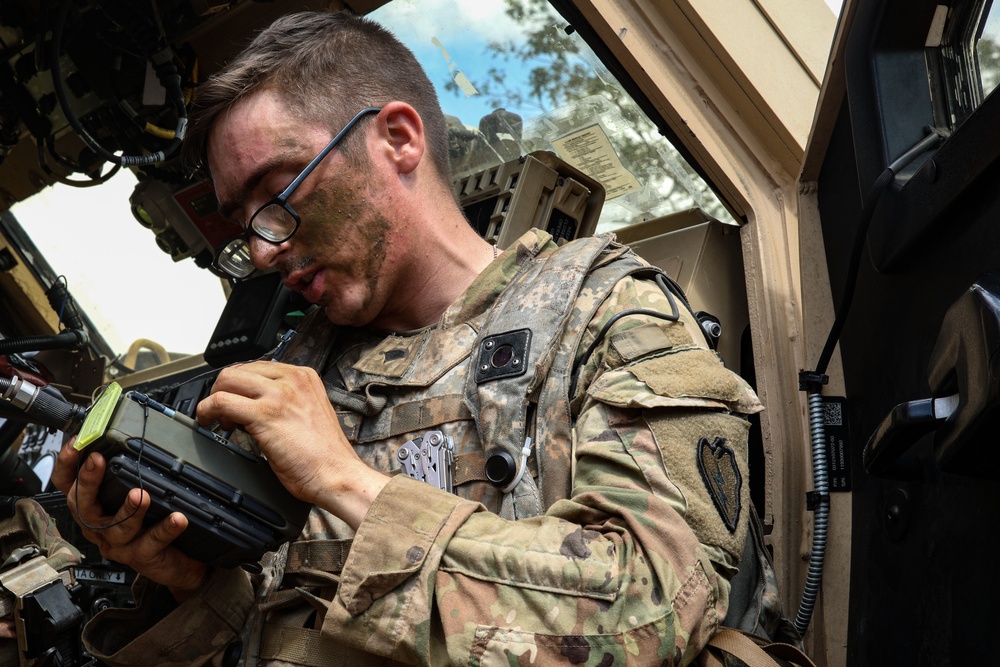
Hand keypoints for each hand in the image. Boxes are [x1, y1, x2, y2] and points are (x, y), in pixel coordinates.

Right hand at [53, 439, 206, 599]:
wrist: (177, 561)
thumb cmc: (153, 522)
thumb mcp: (136, 493)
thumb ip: (130, 471)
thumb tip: (135, 432)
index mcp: (95, 507)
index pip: (68, 485)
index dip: (66, 466)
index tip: (75, 444)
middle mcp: (100, 526)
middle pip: (83, 506)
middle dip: (88, 482)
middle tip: (98, 460)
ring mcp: (119, 544)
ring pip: (115, 528)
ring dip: (128, 509)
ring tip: (141, 494)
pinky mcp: (141, 557)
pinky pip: (151, 543)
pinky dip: (164, 529)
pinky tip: (177, 518)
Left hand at [197, 361, 388, 529]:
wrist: (336, 474)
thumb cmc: (325, 455)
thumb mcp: (309, 412)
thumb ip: (286, 401)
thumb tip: (255, 404)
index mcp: (304, 377)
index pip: (256, 367)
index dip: (239, 385)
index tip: (234, 399)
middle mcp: (292, 380)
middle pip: (238, 370)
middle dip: (223, 390)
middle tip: (222, 412)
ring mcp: (279, 394)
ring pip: (226, 381)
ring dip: (213, 399)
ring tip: (217, 420)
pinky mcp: (265, 414)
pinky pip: (222, 402)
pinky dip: (208, 411)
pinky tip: (210, 423)